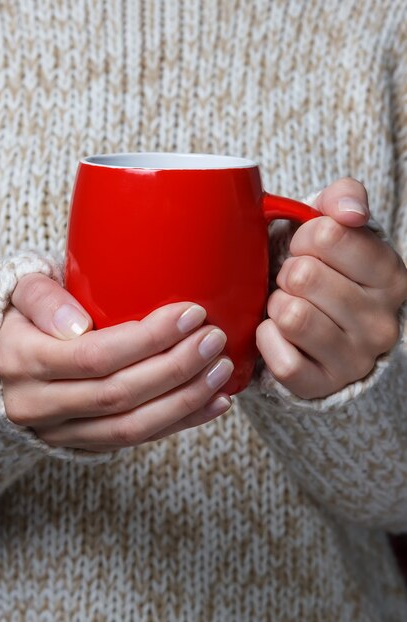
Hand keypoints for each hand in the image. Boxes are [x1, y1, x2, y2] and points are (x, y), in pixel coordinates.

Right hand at [0, 273, 233, 451]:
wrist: (1, 369)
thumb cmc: (24, 320)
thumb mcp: (19, 293)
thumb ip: (42, 298)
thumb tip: (77, 323)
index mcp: (23, 360)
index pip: (95, 356)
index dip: (148, 339)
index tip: (191, 313)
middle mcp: (38, 405)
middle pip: (119, 394)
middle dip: (175, 368)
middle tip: (214, 340)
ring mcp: (61, 432)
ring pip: (131, 427)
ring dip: (184, 400)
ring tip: (222, 372)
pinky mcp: (83, 445)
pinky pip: (135, 442)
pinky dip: (179, 423)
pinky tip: (214, 403)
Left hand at [256, 178, 406, 399]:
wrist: (313, 330)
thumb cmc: (322, 271)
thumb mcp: (334, 228)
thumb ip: (343, 200)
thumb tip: (350, 212)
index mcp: (390, 276)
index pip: (328, 234)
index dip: (303, 238)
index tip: (306, 250)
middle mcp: (382, 322)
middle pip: (304, 276)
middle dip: (286, 273)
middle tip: (292, 282)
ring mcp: (355, 359)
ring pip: (292, 317)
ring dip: (275, 306)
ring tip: (285, 306)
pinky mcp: (322, 386)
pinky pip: (282, 360)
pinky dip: (266, 340)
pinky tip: (274, 332)